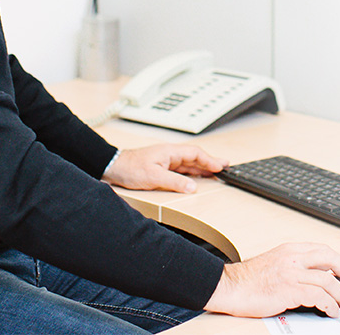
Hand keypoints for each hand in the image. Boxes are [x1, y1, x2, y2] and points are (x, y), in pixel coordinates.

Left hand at [102, 144, 227, 192]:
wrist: (113, 167)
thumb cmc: (130, 168)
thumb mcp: (153, 177)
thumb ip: (174, 181)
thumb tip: (193, 187)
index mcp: (169, 152)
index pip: (195, 153)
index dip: (209, 160)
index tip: (221, 166)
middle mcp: (169, 155)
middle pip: (194, 157)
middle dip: (210, 162)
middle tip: (226, 166)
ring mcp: (165, 161)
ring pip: (188, 164)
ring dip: (202, 168)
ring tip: (216, 173)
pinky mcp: (160, 169)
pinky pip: (181, 170)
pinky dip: (191, 174)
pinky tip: (195, 179)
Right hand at [204, 243, 339, 318]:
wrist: (231, 287)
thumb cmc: (250, 280)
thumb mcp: (276, 264)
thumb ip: (295, 267)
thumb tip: (318, 279)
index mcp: (290, 250)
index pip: (323, 250)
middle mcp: (292, 257)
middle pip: (330, 258)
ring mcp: (291, 273)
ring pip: (328, 281)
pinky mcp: (289, 290)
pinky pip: (319, 297)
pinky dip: (330, 305)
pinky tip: (332, 311)